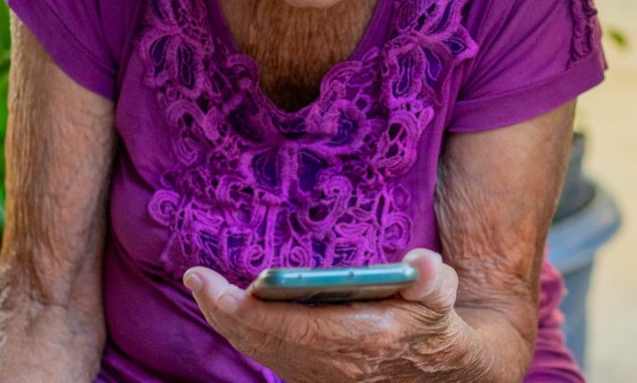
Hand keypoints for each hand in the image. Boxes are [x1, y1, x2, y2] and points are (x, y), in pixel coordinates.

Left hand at [183, 249, 486, 381]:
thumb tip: (419, 265)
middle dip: (223, 312)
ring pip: (260, 351)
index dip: (248, 310)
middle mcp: (334, 366)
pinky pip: (267, 355)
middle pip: (263, 341)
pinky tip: (229, 311)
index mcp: (362, 341)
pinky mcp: (312, 377)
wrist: (436, 369)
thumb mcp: (440, 296)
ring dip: (228, 322)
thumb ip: (430, 280)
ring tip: (204, 289)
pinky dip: (243, 333)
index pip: (291, 329)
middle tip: (196, 278)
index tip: (219, 286)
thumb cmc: (431, 322)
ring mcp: (320, 376)